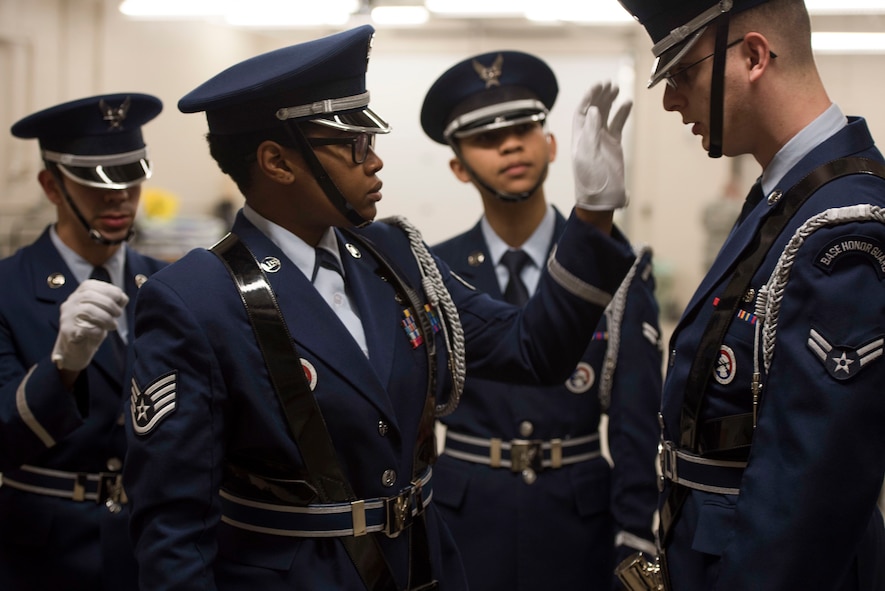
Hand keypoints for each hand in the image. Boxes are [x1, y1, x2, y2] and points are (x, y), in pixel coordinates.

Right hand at [52, 279, 128, 371]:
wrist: (77, 349)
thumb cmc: (92, 327)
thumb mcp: (104, 311)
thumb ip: (112, 302)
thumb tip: (123, 297)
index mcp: (78, 294)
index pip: (90, 285)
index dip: (109, 290)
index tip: (121, 300)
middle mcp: (69, 303)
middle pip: (89, 296)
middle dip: (109, 304)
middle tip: (118, 314)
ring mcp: (66, 317)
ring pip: (87, 310)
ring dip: (106, 318)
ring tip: (113, 325)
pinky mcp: (68, 331)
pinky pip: (84, 328)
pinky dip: (97, 330)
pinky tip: (101, 333)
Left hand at [572, 82, 631, 210]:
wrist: (602, 197)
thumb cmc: (590, 180)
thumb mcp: (588, 155)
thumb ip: (591, 132)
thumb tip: (595, 110)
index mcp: (579, 137)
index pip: (582, 112)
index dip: (589, 98)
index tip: (597, 86)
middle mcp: (589, 136)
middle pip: (594, 110)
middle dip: (600, 96)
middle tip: (608, 84)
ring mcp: (602, 140)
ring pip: (606, 115)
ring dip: (610, 102)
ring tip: (616, 89)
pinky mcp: (614, 145)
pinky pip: (617, 125)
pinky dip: (622, 114)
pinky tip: (626, 104)